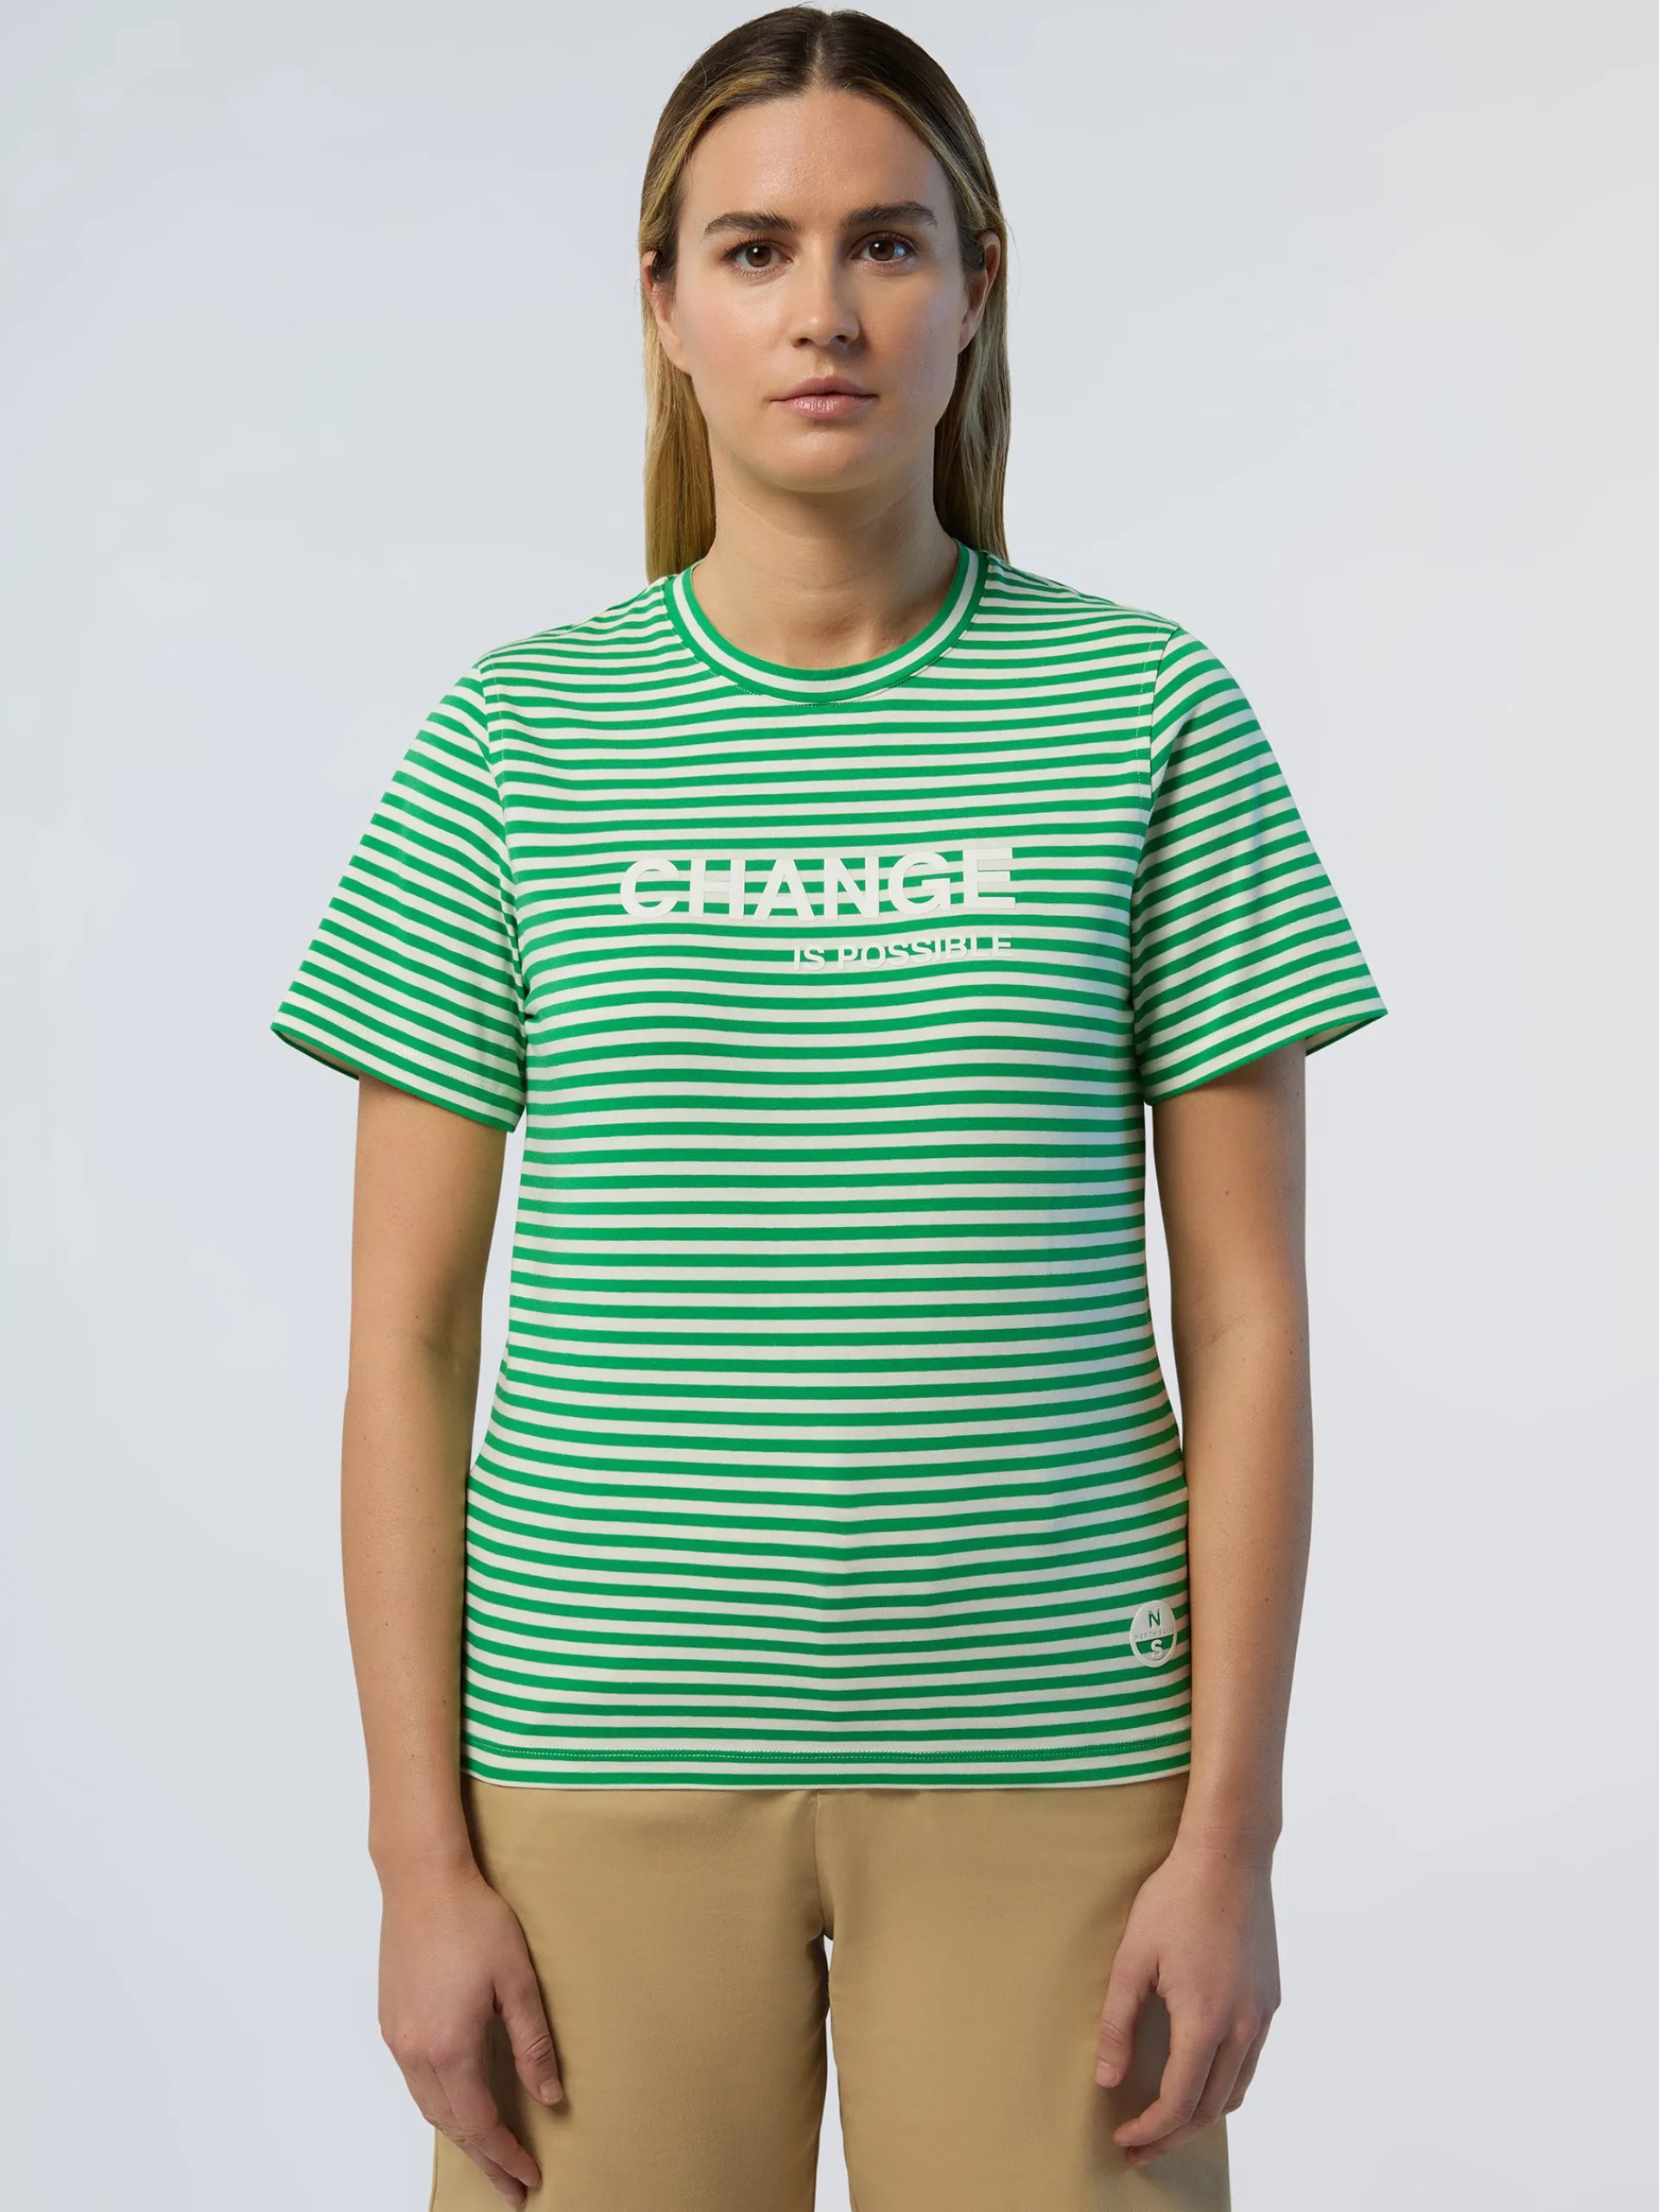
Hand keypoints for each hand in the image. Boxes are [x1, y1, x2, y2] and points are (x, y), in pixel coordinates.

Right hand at [378, 1860, 563, 2206]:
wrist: (422, 1880)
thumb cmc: (473, 1921)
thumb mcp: (516, 1981)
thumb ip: (533, 2044)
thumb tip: (550, 2096)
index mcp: (450, 2049)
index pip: (481, 2124)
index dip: (506, 2156)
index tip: (529, 2178)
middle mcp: (416, 2053)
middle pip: (452, 2126)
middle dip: (484, 2159)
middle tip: (511, 2186)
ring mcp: (397, 2039)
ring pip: (429, 2108)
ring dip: (460, 2135)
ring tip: (488, 2154)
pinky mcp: (390, 2022)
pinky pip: (415, 2084)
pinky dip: (439, 2106)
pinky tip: (456, 2104)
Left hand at [1093, 1835, 1279, 2167]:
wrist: (1228, 1857)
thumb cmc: (1175, 1900)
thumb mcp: (1133, 1959)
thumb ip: (1118, 2023)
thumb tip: (1107, 2079)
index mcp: (1206, 2021)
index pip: (1178, 2102)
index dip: (1150, 2129)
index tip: (1124, 2137)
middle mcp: (1242, 2027)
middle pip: (1209, 2108)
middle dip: (1172, 2135)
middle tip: (1140, 2147)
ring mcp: (1261, 2014)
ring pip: (1236, 2089)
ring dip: (1201, 2114)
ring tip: (1167, 2122)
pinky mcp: (1270, 1999)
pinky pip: (1250, 2061)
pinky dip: (1224, 2084)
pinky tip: (1199, 2075)